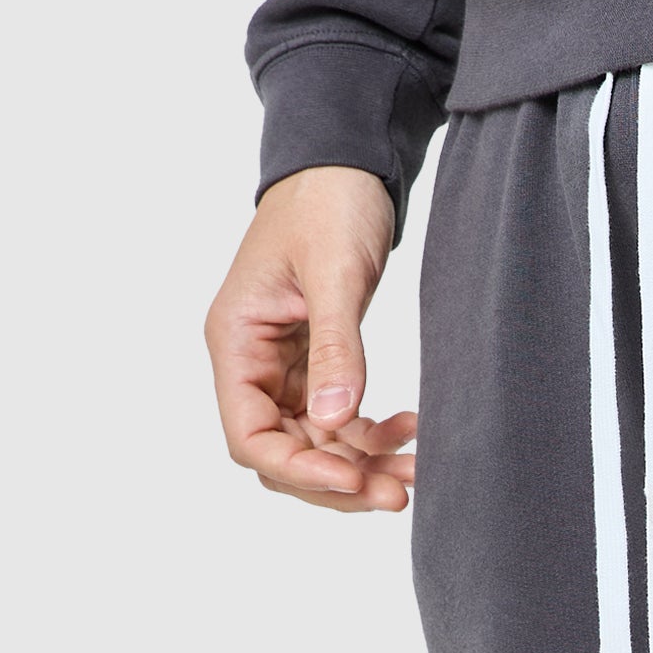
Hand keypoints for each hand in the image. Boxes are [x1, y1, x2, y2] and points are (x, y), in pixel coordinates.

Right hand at [205, 168, 413, 514]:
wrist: (346, 159)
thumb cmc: (328, 200)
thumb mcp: (335, 272)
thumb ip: (336, 348)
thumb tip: (333, 423)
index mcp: (236, 340)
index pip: (249, 435)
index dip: (298, 469)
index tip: (353, 479)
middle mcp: (252, 361)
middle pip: (283, 452)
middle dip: (338, 479)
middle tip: (398, 494)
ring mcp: (283, 365)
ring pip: (315, 443)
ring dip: (363, 464)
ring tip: (417, 472)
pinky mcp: (315, 360)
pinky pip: (337, 419)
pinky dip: (372, 434)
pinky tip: (410, 428)